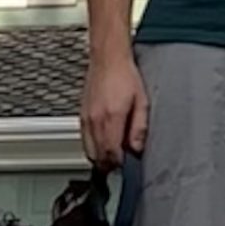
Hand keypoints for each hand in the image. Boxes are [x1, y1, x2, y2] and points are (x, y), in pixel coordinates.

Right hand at [81, 50, 148, 167]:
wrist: (108, 60)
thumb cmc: (125, 76)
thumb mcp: (142, 101)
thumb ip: (139, 128)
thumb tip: (137, 148)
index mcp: (111, 118)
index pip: (111, 152)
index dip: (119, 164)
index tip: (126, 165)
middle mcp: (96, 121)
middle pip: (97, 156)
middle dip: (109, 164)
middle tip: (121, 164)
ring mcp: (86, 119)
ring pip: (88, 150)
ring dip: (100, 157)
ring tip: (113, 155)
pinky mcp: (82, 116)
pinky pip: (84, 139)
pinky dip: (92, 146)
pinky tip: (103, 143)